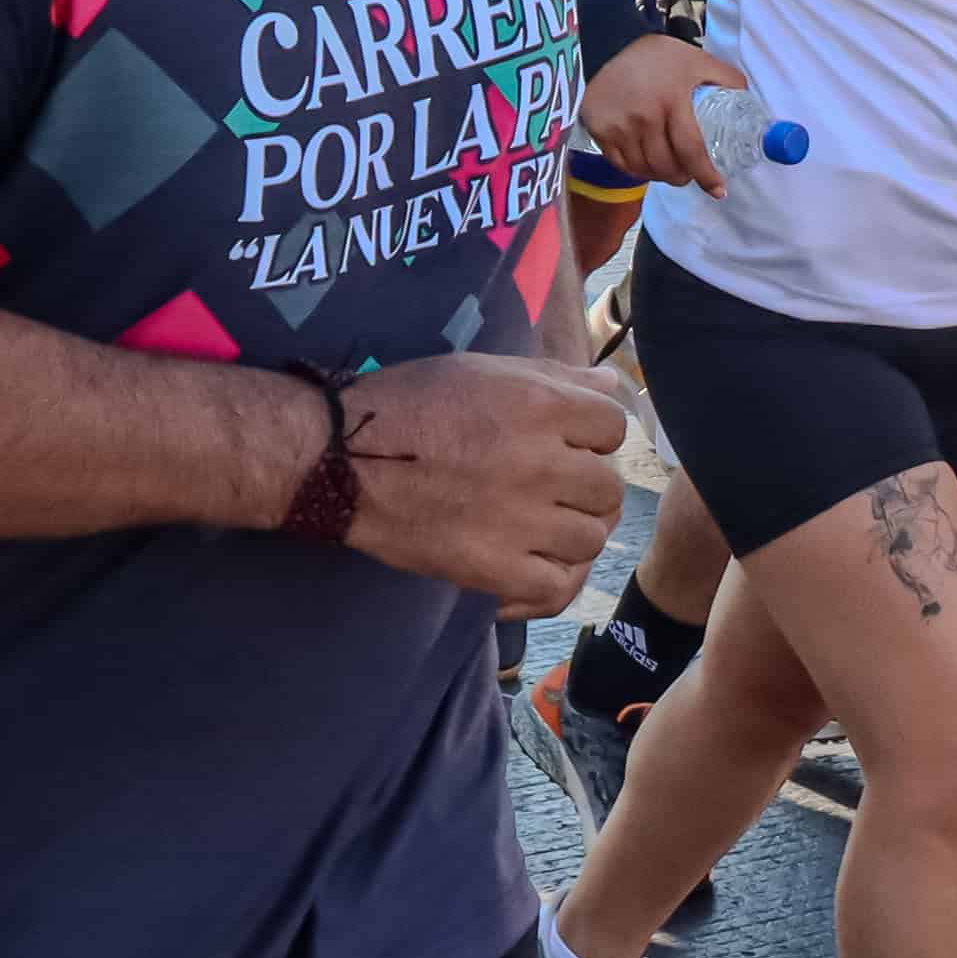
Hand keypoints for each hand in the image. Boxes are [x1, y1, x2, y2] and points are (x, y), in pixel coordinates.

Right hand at [333, 351, 631, 615]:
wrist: (341, 460)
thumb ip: (553, 376)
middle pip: (609, 489)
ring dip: (569, 534)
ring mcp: (521, 520)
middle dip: (585, 489)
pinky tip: (523, 565)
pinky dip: (545, 580)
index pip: (615, 429)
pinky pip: (556, 586)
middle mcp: (541, 462)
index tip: (565, 446)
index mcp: (541, 406)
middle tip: (548, 491)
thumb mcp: (481, 371)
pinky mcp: (494, 568)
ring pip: (590, 539)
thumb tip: (613, 387)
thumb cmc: (409, 404)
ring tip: (535, 527)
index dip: (593, 439)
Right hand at [574, 33, 730, 194]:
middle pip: (666, 166)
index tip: (718, 190)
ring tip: (669, 169)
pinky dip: (637, 170)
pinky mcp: (599, 130)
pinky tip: (646, 164)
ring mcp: (619, 126)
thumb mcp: (698, 60)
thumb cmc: (659, 56)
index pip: (691, 150)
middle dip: (683, 177)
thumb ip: (726, 78)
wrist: (611, 43)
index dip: (706, 175)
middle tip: (689, 174)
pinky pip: (621, 165)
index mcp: (672, 100)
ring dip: (660, 176)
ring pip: (644, 169)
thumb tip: (749, 100)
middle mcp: (644, 116)